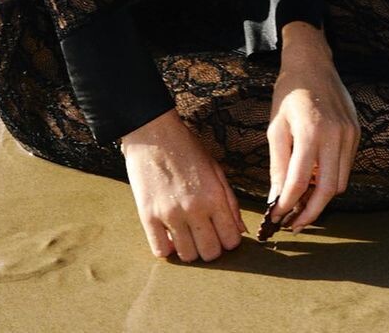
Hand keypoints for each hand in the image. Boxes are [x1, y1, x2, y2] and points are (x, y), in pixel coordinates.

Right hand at [120, 108, 246, 261]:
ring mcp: (170, 214)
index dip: (229, 240)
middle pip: (210, 253)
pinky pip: (160, 251)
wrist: (153, 132)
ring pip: (187, 256)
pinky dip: (167, 249)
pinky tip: (169, 236)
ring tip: (186, 234)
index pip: (231, 240)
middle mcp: (195, 209)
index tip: (222, 233)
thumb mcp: (215, 168)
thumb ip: (230, 201)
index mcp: (215, 196)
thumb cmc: (186, 147)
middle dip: (211, 248)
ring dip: (190, 250)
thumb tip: (240, 230)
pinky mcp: (148, 216)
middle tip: (205, 235)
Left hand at [266, 22, 359, 232]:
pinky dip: (330, 179)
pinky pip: (346, 167)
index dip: (287, 205)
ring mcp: (350, 134)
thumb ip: (278, 165)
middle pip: (327, 190)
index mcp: (310, 132)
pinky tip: (314, 179)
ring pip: (340, 183)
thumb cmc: (289, 93)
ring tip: (302, 202)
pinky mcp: (357, 133)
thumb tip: (277, 199)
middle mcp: (335, 135)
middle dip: (310, 212)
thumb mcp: (276, 127)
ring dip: (321, 197)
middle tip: (294, 223)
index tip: (277, 217)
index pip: (299, 182)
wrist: (313, 62)